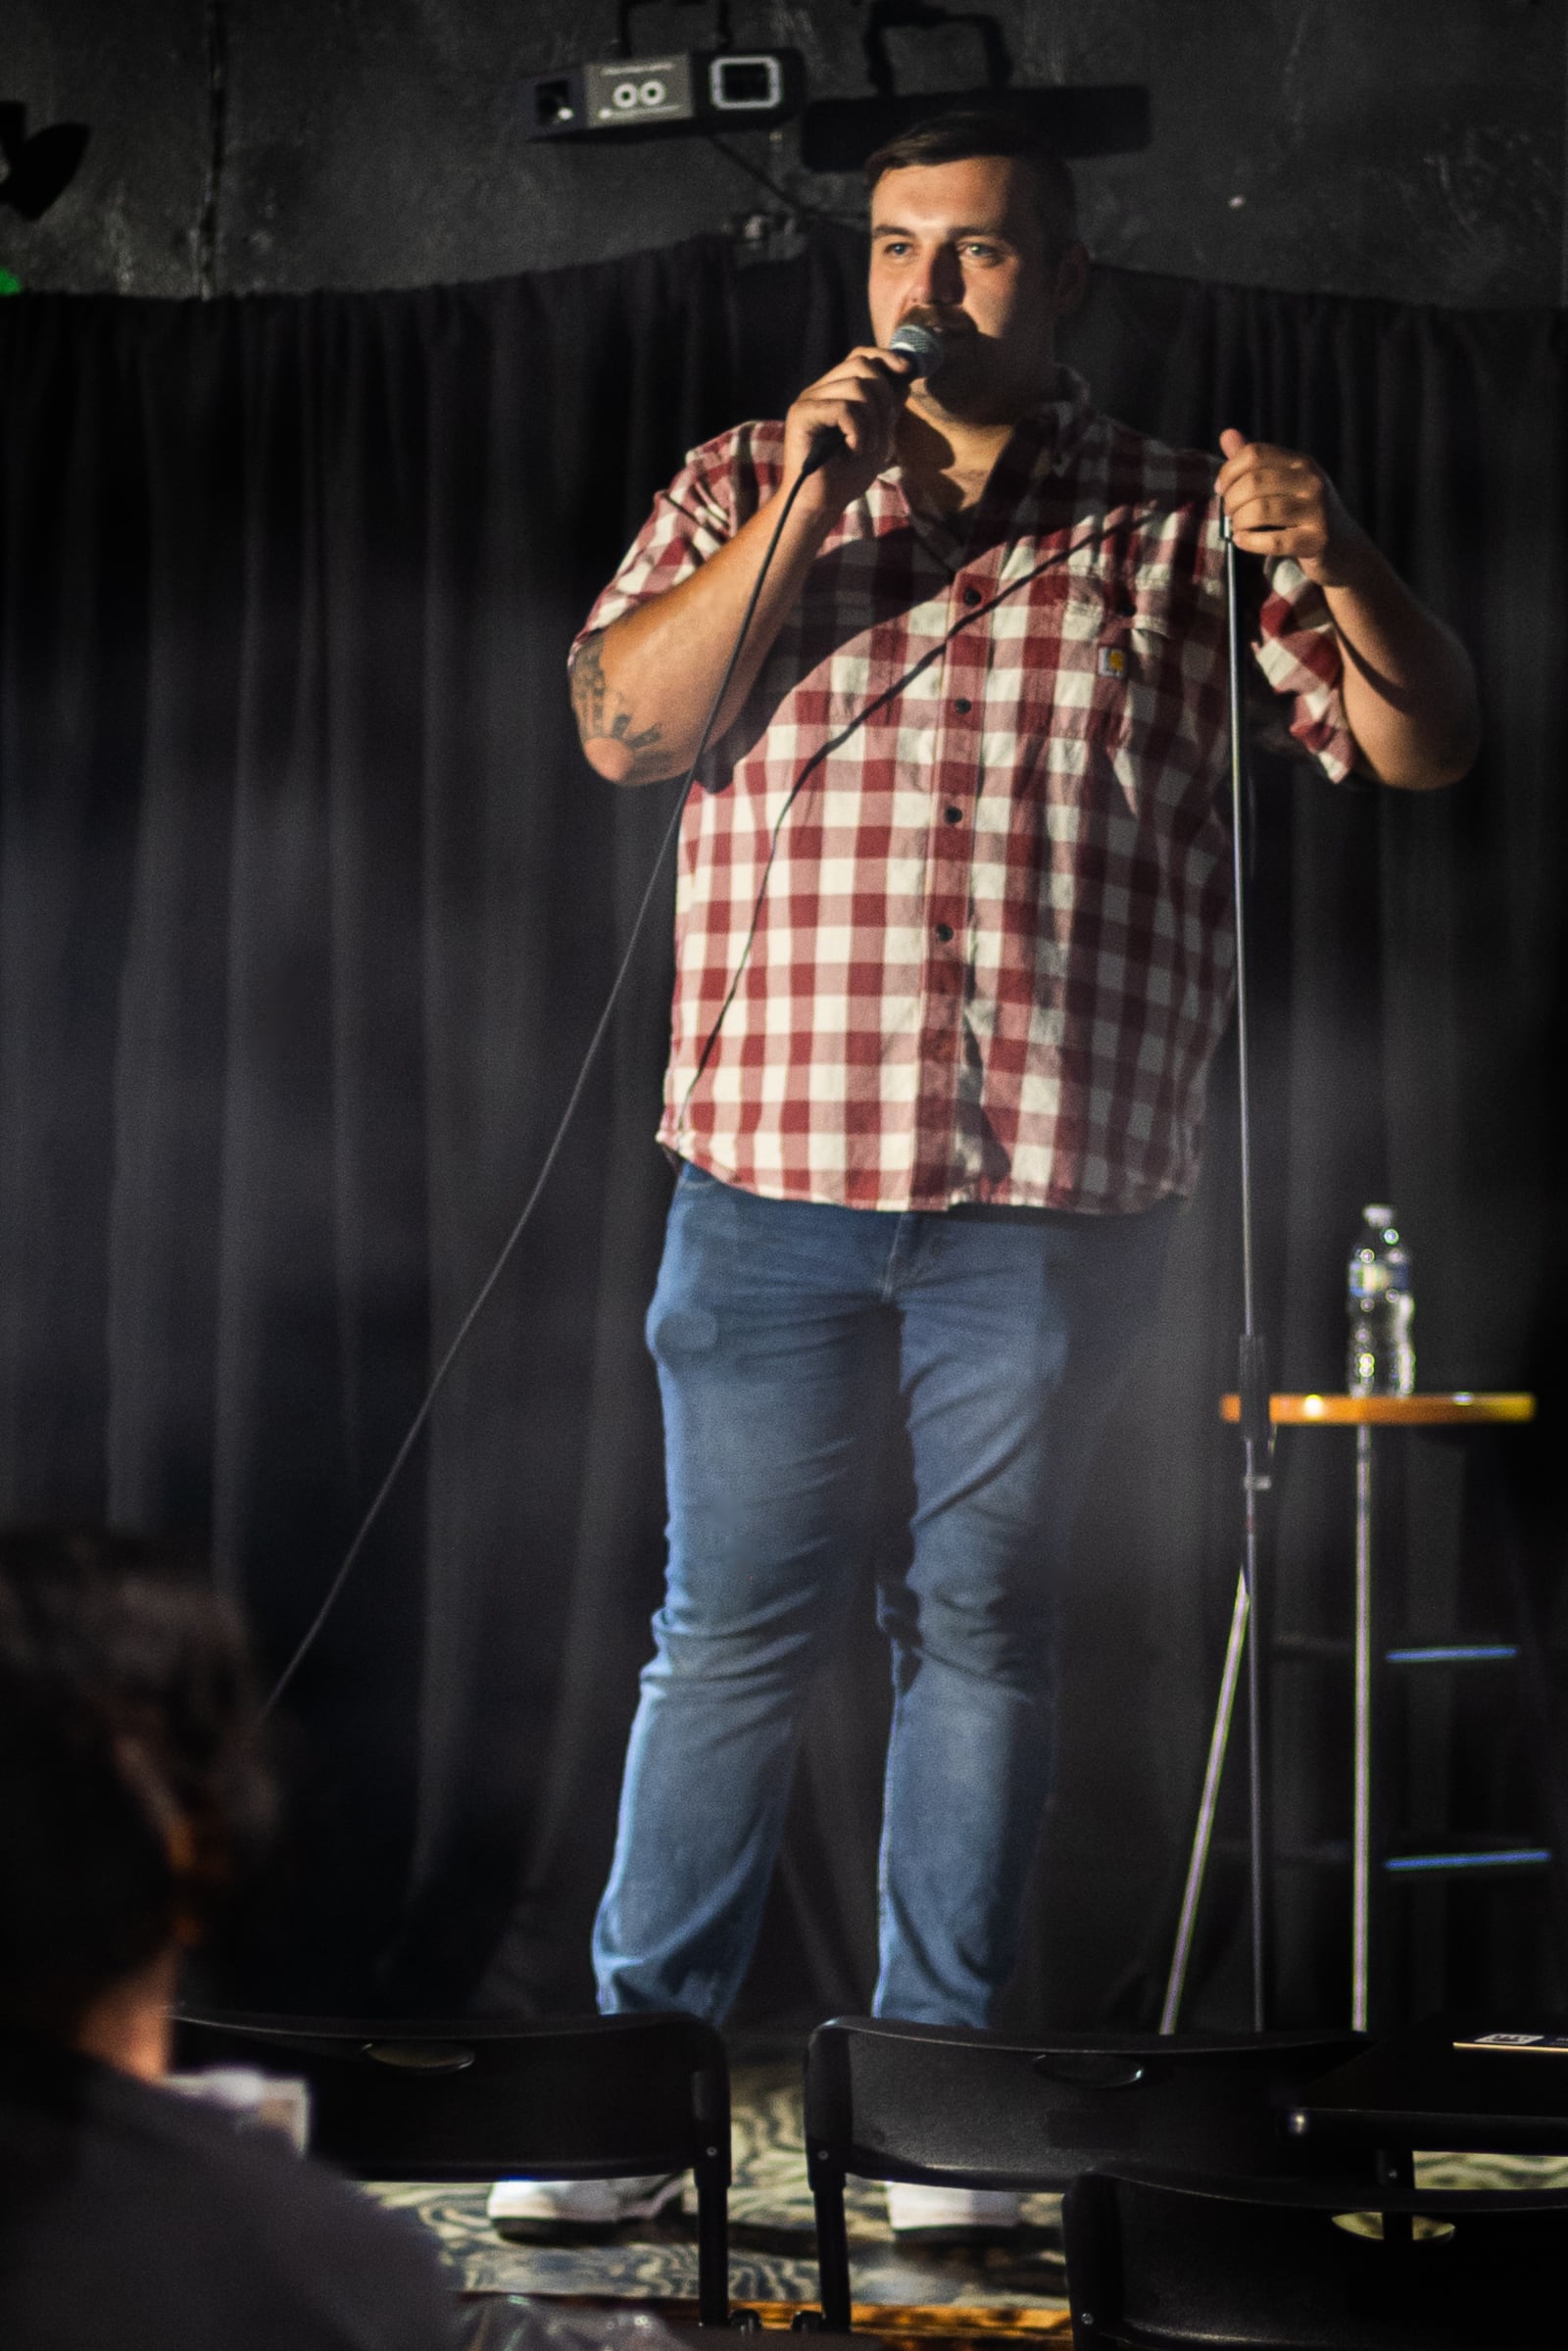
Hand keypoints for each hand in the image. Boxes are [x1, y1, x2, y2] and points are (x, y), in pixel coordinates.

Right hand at [783, 346, 917, 511]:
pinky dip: (858, 431)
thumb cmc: (846, 476)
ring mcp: (808, 400)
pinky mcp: (801, 414)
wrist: (822, 505)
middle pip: (861, 364)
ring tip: (867, 448)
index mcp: (834, 391)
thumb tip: (904, 380)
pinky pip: (843, 408)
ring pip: (856, 386)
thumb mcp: (878, 437)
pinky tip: (854, 450)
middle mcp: (819, 390)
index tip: (908, 371)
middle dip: (883, 396)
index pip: (860, 356)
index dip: (886, 357)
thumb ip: (888, 409)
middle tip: (882, 431)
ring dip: (873, 420)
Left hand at [1216, 428, 1368, 587]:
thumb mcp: (1284, 484)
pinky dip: (1249, 542)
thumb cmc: (1304, 515)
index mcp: (1301, 463)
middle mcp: (1312, 481)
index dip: (1229, 471)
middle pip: (1254, 481)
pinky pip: (1273, 541)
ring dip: (1238, 521)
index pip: (1255, 454)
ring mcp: (1317, 511)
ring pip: (1260, 510)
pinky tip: (1241, 541)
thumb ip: (1255, 463)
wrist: (1343, 549)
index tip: (1221, 489)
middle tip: (1229, 513)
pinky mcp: (1316, 541)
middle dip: (1231, 499)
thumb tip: (1227, 434)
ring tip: (1237, 527)